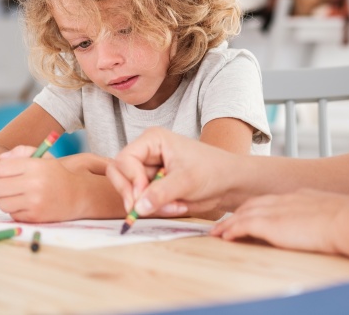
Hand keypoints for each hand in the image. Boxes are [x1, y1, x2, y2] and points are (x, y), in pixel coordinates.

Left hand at [0, 145, 82, 221]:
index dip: (2, 171)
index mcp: (36, 166)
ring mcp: (35, 201)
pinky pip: (12, 214)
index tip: (9, 174)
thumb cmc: (57, 175)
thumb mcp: (45, 158)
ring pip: (2, 203)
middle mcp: (35, 183)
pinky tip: (28, 205)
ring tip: (19, 197)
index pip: (1, 168)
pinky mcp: (35, 216)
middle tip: (9, 187)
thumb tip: (2, 157)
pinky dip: (17, 210)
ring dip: (7, 200)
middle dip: (0, 187)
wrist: (79, 195)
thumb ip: (23, 152)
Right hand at [107, 127, 237, 217]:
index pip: (123, 159)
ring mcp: (149, 170)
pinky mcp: (153, 186)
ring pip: (130, 191)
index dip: (129, 180)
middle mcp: (146, 152)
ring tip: (174, 205)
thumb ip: (160, 193)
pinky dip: (156, 208)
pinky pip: (142, 201)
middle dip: (133, 194)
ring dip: (148, 204)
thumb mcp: (187, 181)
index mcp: (152, 140)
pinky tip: (178, 205)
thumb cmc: (213, 171)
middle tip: (143, 209)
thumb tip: (137, 207)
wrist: (229, 183)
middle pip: (119, 174)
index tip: (141, 196)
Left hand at [211, 188, 348, 253]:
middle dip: (237, 213)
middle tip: (225, 222)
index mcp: (298, 197)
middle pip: (253, 204)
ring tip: (217, 231)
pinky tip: (225, 236)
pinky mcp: (271, 224)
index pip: (270, 200)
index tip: (246, 214)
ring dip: (228, 223)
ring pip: (244, 214)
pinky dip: (232, 229)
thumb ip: (320, 215)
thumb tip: (323, 223)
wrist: (346, 220)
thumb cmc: (346, 220)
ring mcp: (276, 210)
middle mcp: (284, 200)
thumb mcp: (331, 212)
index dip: (256, 207)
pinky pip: (244, 225)